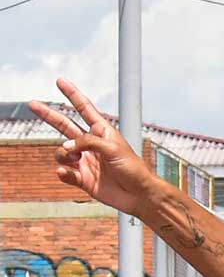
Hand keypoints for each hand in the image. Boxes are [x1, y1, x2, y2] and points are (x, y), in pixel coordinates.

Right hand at [29, 81, 158, 215]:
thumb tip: (66, 146)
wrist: (138, 195)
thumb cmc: (133, 169)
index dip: (72, 95)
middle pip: (65, 125)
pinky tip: (65, 173)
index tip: (60, 81)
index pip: (84, 109)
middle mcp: (91, 145)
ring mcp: (86, 161)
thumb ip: (88, 142)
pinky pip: (64, 172)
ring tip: (76, 160)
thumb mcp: (113, 148)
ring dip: (63, 154)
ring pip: (61, 151)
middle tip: (33, 103)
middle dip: (49, 115)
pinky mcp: (83, 179)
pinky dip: (62, 172)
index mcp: (102, 132)